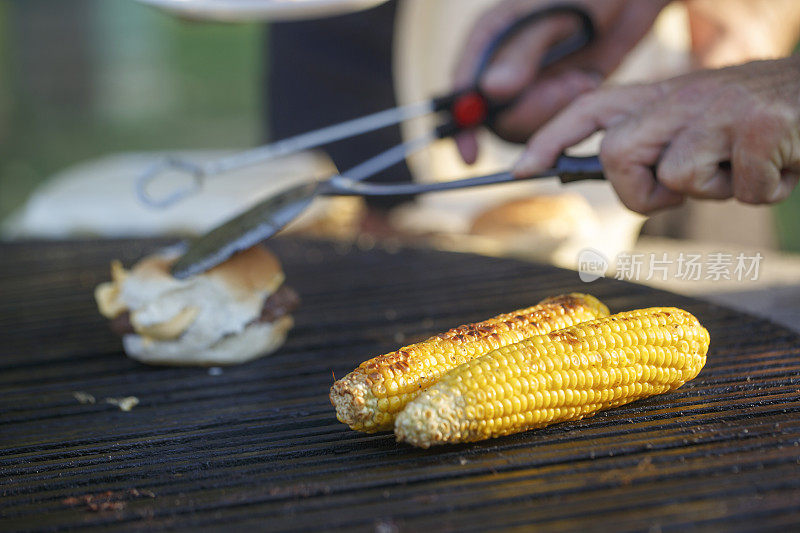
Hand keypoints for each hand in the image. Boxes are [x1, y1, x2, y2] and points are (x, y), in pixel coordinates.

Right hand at [453, 0, 669, 163]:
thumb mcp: (555, 16)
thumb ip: (522, 53)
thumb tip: (490, 91)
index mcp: (489, 38)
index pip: (461, 90)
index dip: (463, 125)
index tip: (473, 155)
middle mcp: (501, 65)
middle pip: (494, 116)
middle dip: (532, 111)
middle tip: (568, 86)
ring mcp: (527, 82)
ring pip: (523, 125)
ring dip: (554, 110)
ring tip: (580, 79)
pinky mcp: (552, 94)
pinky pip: (548, 122)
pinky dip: (569, 109)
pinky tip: (585, 83)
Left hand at [514, 57, 799, 212]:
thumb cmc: (759, 121)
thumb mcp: (699, 126)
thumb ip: (660, 148)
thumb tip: (628, 184)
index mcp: (660, 96)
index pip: (588, 109)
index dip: (549, 140)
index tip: (519, 171)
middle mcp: (681, 97)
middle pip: (617, 154)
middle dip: (641, 191)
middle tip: (679, 191)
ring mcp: (718, 109)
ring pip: (676, 178)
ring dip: (715, 190)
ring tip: (746, 168)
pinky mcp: (759, 125)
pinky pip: (740, 188)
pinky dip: (763, 189)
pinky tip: (781, 165)